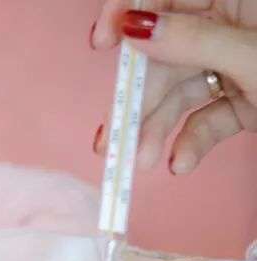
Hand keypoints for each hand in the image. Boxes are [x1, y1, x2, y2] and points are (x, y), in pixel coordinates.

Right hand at [90, 1, 256, 173]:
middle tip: (112, 134)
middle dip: (138, 98)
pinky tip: (182, 162)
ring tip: (142, 160)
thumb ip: (194, 40)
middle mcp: (229, 28)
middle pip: (163, 56)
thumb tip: (134, 27)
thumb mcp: (253, 57)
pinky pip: (203, 117)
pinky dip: (190, 142)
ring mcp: (233, 66)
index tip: (103, 42)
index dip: (128, 14)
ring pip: (177, 92)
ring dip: (156, 129)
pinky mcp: (241, 102)